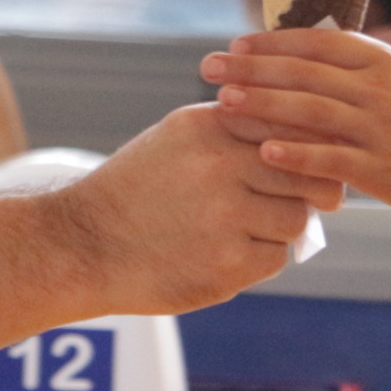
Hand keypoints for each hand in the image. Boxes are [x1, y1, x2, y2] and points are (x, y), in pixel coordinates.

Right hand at [52, 102, 340, 312]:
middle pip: (305, 175)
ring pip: (295, 220)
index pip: (293, 127)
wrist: (83, 245)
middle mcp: (220, 165)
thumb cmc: (138, 188)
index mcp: (210, 125)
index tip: (302, 163)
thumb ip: (237, 130)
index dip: (306, 148)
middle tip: (282, 200)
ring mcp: (225, 217)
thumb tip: (307, 144)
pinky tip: (222, 253)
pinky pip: (274, 259)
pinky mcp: (227, 266)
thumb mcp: (178, 136)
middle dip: (300, 190)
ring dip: (279, 227)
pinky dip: (257, 259)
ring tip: (242, 228)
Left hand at [202, 27, 390, 226]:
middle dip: (250, 68)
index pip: (314, 42)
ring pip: (310, 110)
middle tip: (207, 66)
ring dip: (262, 104)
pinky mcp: (381, 168)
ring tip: (223, 102)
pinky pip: (331, 158)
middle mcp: (376, 87)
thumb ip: (351, 70)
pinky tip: (263, 151)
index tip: (233, 45)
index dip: (270, 42)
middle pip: (302, 71)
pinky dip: (296, 154)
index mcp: (378, 60)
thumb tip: (297, 57)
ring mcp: (379, 127)